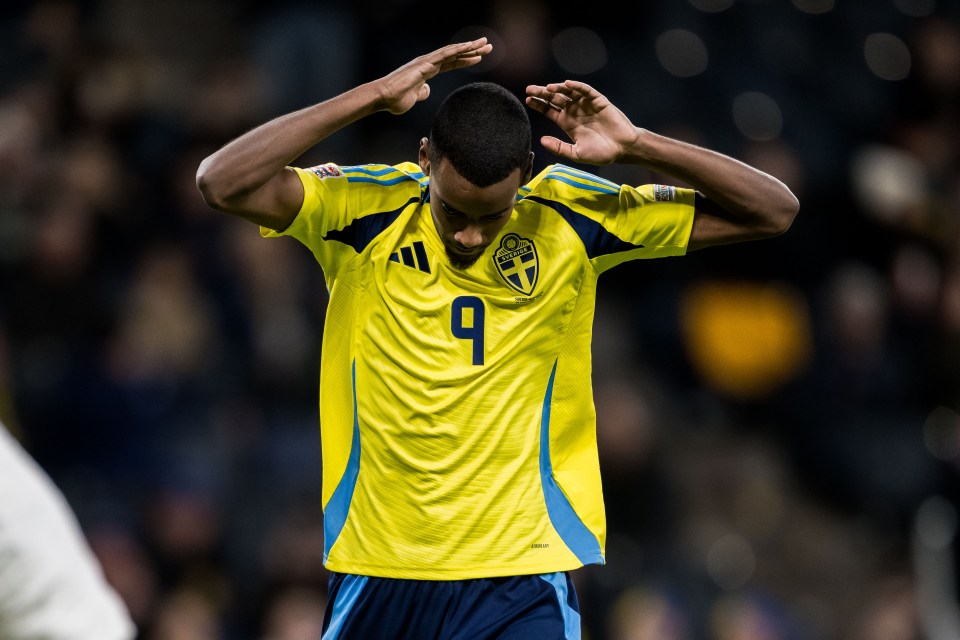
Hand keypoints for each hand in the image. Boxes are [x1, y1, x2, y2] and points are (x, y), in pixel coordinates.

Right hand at [376, 38, 492, 114]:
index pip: (451, 64)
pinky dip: (458, 50)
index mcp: (428, 71)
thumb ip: (422, 93)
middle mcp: (429, 63)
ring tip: (485, 43)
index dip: (465, 61)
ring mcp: (427, 61)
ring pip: (453, 51)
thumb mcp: (414, 98)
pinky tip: (469, 46)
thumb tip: (427, 90)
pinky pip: (445, 54)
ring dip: (469, 47)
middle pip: (455, 55)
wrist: (384, 97)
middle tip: (488, 46)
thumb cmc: (396, 99)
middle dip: (472, 51)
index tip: (479, 58)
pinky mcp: (425, 63)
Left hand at [525, 80, 639, 164]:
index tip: (528, 100)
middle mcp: (574, 111)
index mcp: (567, 122)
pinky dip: (577, 87)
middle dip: (543, 93)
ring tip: (548, 88)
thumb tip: (541, 140)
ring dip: (558, 88)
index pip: (549, 110)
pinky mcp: (598, 101)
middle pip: (555, 98)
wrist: (622, 149)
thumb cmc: (600, 153)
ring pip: (568, 92)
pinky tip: (568, 84)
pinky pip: (586, 91)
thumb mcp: (576, 153)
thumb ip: (559, 147)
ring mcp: (586, 105)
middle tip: (530, 89)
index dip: (538, 104)